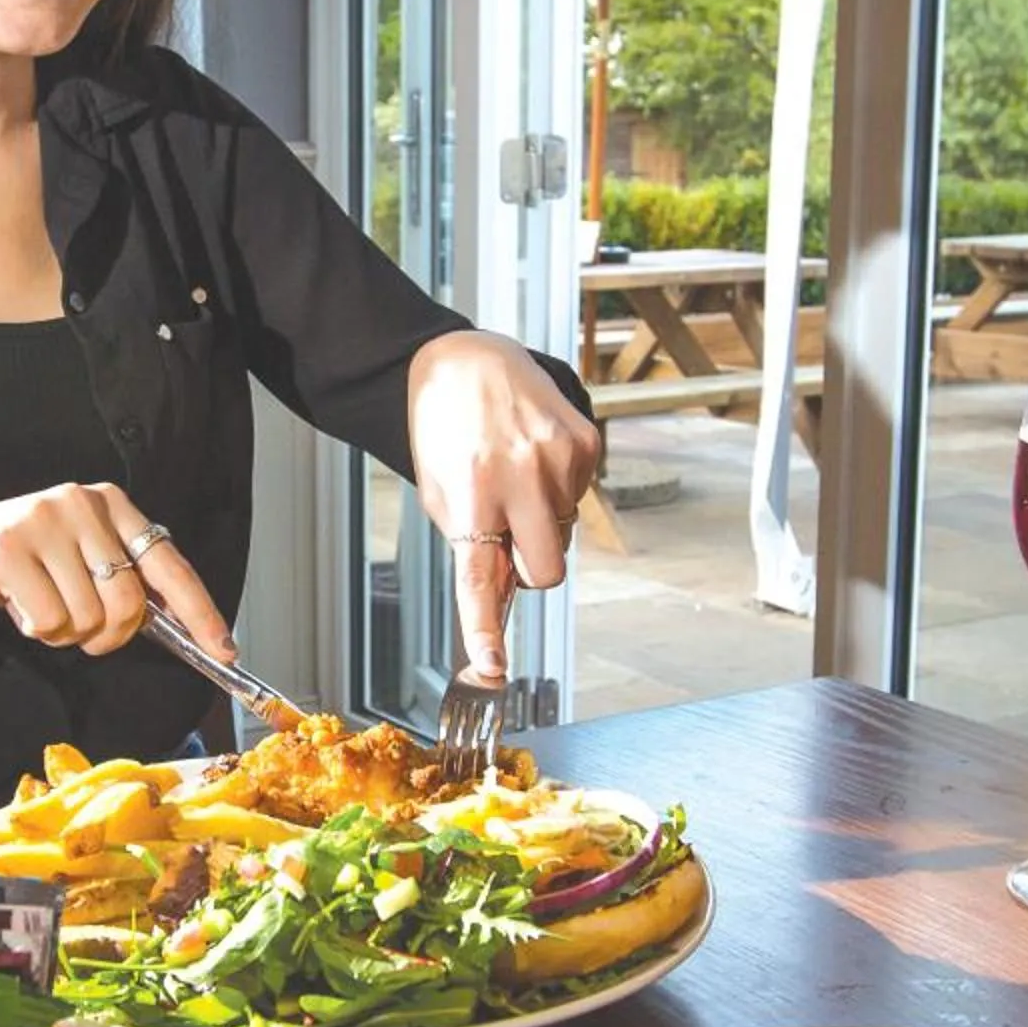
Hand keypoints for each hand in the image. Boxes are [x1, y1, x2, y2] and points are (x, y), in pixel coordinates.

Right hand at [0, 481, 230, 658]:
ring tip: (37, 605)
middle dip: (109, 635)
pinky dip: (35, 631)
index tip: (222, 648)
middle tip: (79, 630)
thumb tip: (182, 625)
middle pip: (130, 602)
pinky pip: (49, 621)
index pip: (169, 564)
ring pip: (89, 617)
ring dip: (65, 633)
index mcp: (109, 503)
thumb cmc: (16, 568)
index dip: (199, 611)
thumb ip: (124, 580)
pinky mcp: (7, 548)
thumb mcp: (77, 560)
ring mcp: (42, 521)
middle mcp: (80, 502)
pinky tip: (14, 604)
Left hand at [406, 330, 600, 675]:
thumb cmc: (446, 429)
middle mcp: (521, 474)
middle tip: (507, 536)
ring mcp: (561, 458)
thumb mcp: (441, 491)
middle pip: (546, 571)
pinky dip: (558, 491)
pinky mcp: (586, 443)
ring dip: (541, 521)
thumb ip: (470, 546)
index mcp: (472, 490)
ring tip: (513, 474)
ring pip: (565, 535)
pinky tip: (534, 458)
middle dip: (531, 569)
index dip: (484, 626)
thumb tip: (502, 599)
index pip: (480, 575)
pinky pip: (580, 499)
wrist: (467, 359)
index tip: (491, 666)